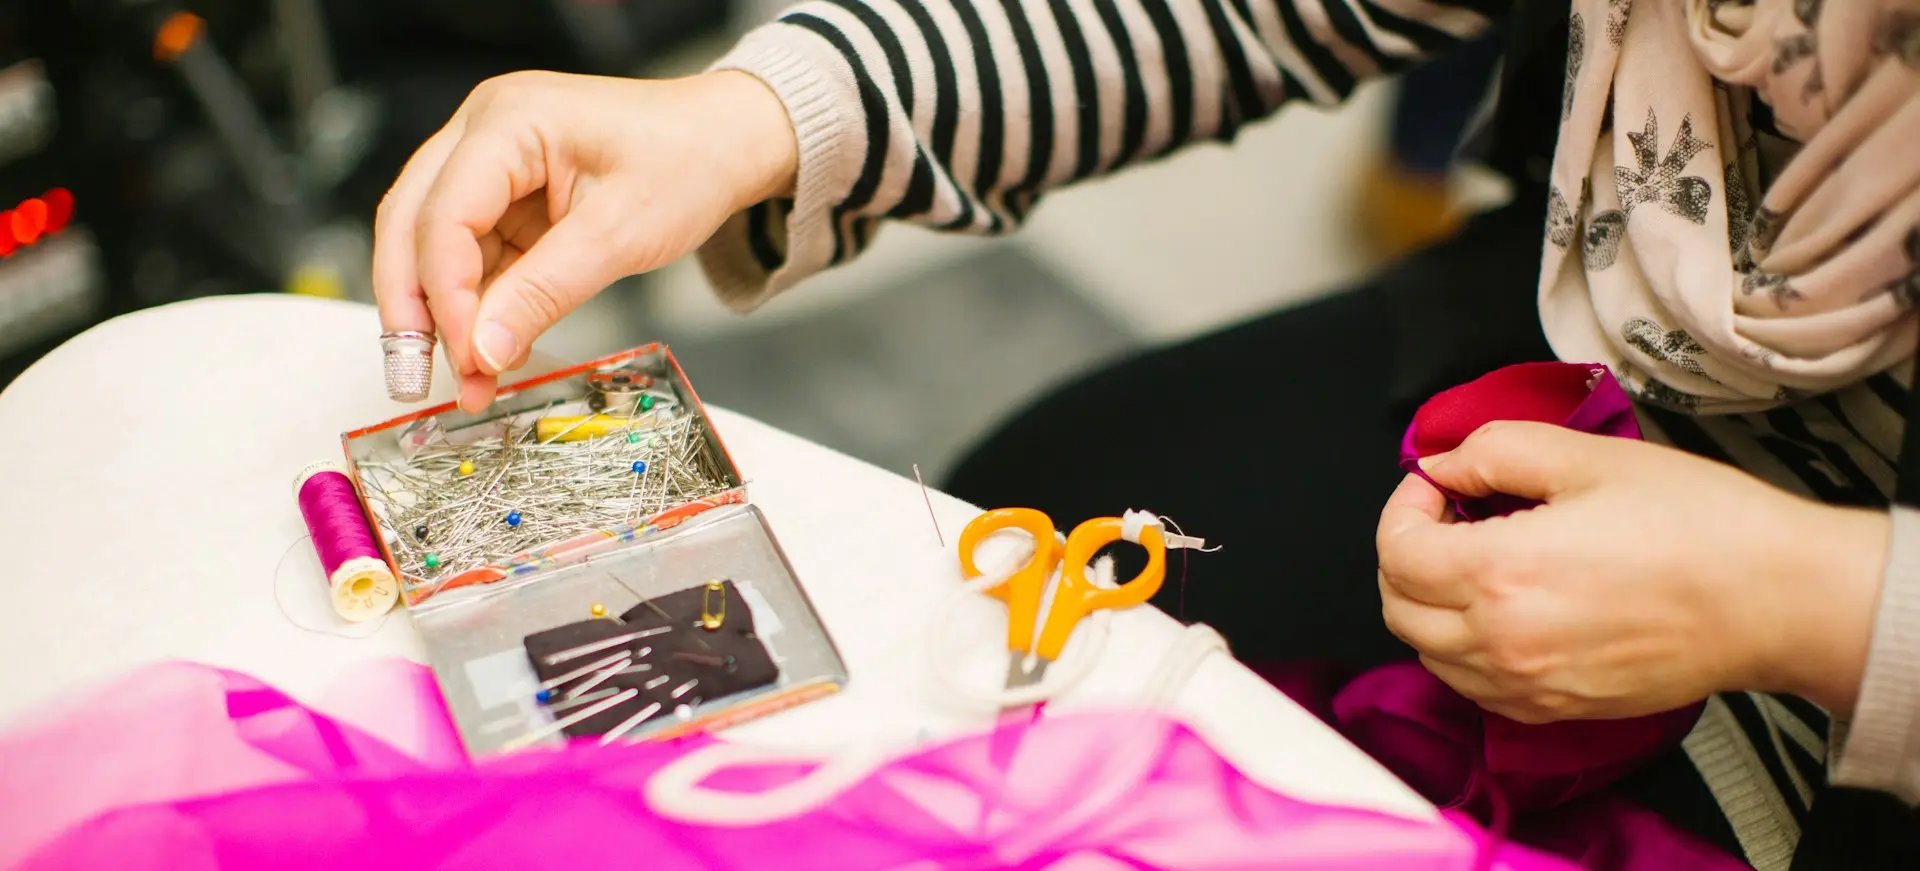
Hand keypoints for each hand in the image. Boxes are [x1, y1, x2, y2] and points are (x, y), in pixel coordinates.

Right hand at [373, 70, 797, 411]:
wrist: (725, 142)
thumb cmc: (686, 163)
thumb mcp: (619, 235)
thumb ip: (544, 292)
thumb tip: (481, 352)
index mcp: (508, 120)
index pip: (445, 215)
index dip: (446, 294)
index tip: (467, 357)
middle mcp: (482, 131)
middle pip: (411, 223)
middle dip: (412, 306)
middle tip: (415, 380)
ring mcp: (489, 162)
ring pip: (431, 244)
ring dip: (442, 315)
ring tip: (467, 380)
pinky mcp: (504, 196)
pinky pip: (470, 254)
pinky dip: (475, 305)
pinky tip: (487, 352)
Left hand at [1375, 420, 1888, 722]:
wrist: (1776, 599)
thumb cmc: (1698, 524)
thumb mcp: (1587, 458)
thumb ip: (1494, 453)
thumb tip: (1442, 466)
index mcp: (1501, 573)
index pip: (1395, 550)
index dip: (1404, 505)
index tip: (1436, 484)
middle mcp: (1502, 641)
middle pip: (1397, 605)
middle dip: (1406, 554)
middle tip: (1450, 516)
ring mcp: (1528, 685)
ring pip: (1428, 652)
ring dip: (1430, 603)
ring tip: (1477, 560)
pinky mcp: (1557, 710)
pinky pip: (1474, 686)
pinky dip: (1465, 648)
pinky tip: (1504, 610)